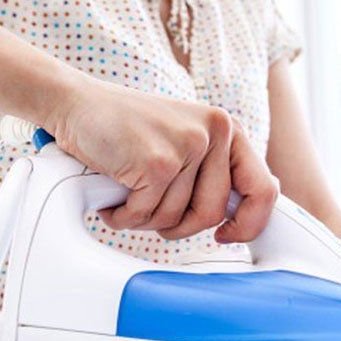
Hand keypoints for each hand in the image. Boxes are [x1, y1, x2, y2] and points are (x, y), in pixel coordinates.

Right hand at [42, 75, 277, 241]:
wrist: (76, 104)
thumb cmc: (124, 128)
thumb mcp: (182, 141)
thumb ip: (211, 172)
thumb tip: (235, 219)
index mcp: (227, 129)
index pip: (264, 188)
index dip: (248, 223)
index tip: (225, 235)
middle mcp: (214, 132)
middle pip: (213, 214)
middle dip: (178, 225)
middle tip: (151, 210)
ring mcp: (187, 146)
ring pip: (175, 219)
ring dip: (143, 219)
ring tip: (126, 194)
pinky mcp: (158, 163)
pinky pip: (146, 215)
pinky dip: (123, 216)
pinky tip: (112, 194)